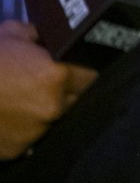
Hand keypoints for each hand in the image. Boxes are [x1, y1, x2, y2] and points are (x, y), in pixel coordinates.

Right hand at [0, 21, 96, 159]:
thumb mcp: (15, 32)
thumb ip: (43, 36)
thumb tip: (55, 39)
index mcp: (57, 77)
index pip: (90, 75)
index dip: (82, 69)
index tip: (73, 66)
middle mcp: (52, 108)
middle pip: (72, 99)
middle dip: (62, 90)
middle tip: (41, 81)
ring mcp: (35, 133)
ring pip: (51, 119)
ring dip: (41, 110)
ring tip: (19, 99)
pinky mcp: (16, 150)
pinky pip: (29, 137)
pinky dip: (22, 128)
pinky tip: (8, 115)